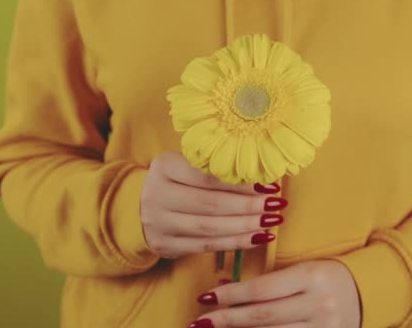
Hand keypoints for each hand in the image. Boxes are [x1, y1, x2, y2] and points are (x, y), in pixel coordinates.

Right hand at [140, 152, 287, 258]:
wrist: (135, 208)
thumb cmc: (173, 182)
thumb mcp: (183, 165)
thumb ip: (213, 168)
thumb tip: (261, 177)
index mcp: (164, 167)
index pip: (206, 176)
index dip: (239, 182)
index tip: (267, 184)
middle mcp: (157, 195)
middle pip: (211, 204)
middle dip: (248, 206)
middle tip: (276, 204)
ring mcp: (160, 223)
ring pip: (210, 228)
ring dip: (246, 226)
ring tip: (271, 221)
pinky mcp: (166, 245)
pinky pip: (207, 246)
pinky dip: (235, 243)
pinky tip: (257, 237)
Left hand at [190, 260, 361, 327]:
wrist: (366, 293)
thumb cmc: (325, 277)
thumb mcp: (302, 270)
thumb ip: (270, 282)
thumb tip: (225, 291)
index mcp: (312, 276)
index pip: (263, 288)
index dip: (232, 295)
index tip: (207, 297)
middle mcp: (319, 304)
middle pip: (264, 317)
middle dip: (228, 320)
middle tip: (201, 322)